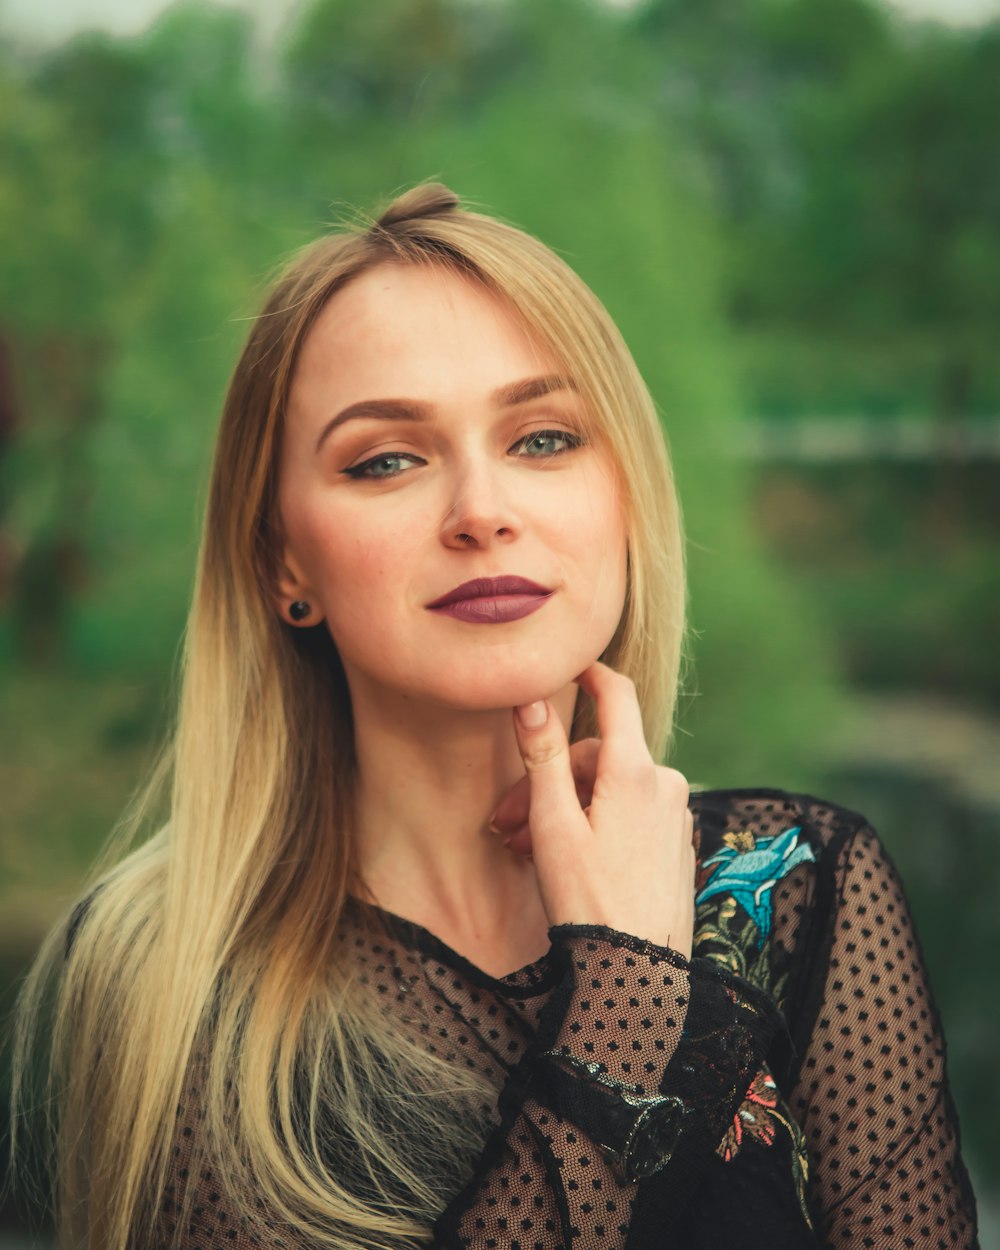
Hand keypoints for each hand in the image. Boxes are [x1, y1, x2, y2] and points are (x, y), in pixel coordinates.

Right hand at [492, 661, 694, 956]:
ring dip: (567, 809)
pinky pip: (632, 818)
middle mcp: (665, 786)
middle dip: (550, 780)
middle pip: (599, 756)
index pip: (616, 696)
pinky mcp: (677, 847)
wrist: (638, 975)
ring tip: (527, 850)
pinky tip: (567, 862)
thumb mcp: (554, 826)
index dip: (590, 673)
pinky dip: (596, 827)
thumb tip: (534, 698)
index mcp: (635, 772)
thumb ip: (543, 757)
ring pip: (611, 791)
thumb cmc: (588, 901)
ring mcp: (676, 818)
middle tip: (506, 821)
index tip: (566, 663)